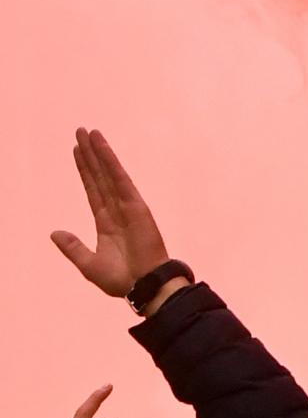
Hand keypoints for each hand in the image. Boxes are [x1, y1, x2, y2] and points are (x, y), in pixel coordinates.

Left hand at [52, 129, 178, 305]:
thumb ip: (73, 247)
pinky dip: (111, 162)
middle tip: (81, 131)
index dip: (84, 170)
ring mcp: (127, 206)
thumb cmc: (122, 280)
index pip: (93, 189)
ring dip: (99, 151)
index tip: (77, 151)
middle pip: (99, 175)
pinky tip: (102, 147)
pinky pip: (120, 180)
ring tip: (89, 132)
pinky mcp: (136, 206)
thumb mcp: (89, 265)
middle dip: (90, 153)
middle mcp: (116, 210)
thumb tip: (54, 232)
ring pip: (108, 173)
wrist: (144, 286)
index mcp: (106, 223)